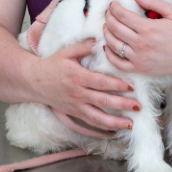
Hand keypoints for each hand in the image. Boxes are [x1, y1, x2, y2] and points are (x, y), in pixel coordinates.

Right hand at [24, 0, 140, 131]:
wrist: (33, 81)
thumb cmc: (52, 64)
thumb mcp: (67, 51)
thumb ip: (85, 46)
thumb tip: (101, 39)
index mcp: (78, 77)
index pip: (101, 82)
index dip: (117, 85)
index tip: (131, 86)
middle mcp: (78, 93)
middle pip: (103, 101)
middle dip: (122, 105)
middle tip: (138, 106)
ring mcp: (75, 106)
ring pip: (97, 117)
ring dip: (115, 122)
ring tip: (130, 124)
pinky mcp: (73, 113)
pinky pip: (89, 124)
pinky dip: (102, 129)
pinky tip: (114, 131)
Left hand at [103, 0, 171, 81]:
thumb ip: (154, 2)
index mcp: (148, 28)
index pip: (122, 15)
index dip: (114, 8)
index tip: (113, 4)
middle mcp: (140, 44)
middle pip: (115, 28)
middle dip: (108, 17)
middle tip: (109, 12)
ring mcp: (138, 58)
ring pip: (113, 44)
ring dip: (106, 33)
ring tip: (107, 26)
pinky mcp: (139, 68)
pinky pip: (117, 63)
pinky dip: (109, 54)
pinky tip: (107, 46)